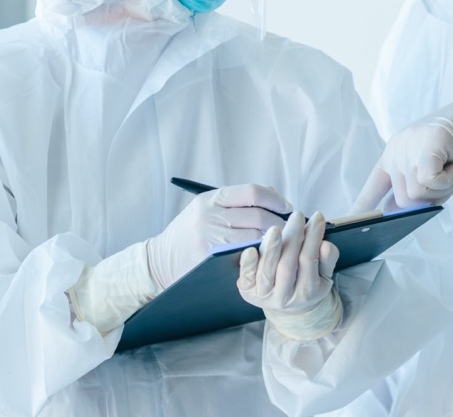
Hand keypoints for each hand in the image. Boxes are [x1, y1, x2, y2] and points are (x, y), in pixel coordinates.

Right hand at [147, 184, 290, 289]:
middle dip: (281, 224)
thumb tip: (273, 195)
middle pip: (259, 216)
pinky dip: (262, 255)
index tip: (287, 208)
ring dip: (276, 241)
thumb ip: (235, 202)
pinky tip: (270, 257)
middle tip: (293, 230)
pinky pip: (246, 255)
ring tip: (286, 244)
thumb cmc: (189, 234)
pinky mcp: (210, 258)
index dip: (275, 199)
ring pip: (256, 237)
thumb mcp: (206, 209)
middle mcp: (210, 214)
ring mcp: (210, 237)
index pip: (253, 192)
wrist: (158, 260)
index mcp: (212, 198)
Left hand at [237, 211, 341, 340]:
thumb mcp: (324, 275)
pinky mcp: (248, 292)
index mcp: (308, 292)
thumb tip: (325, 245)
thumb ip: (328, 260)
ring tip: (276, 229)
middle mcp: (286, 297)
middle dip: (293, 238)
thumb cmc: (306, 283)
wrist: (288, 309)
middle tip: (297, 217)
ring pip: (268, 272)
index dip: (313, 238)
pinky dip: (248, 264)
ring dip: (271, 249)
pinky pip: (247, 278)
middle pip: (288, 265)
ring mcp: (265, 296)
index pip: (309, 260)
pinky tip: (250, 249)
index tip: (317, 218)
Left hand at [354, 82, 452, 210]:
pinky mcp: (427, 144)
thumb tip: (397, 214)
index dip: (363, 206)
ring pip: (417, 195)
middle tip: (449, 174)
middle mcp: (397, 149)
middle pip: (403, 201)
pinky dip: (449, 180)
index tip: (350, 221)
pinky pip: (430, 182)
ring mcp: (409, 145)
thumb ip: (419, 188)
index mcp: (395, 154)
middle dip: (432, 198)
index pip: (373, 186)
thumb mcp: (437, 170)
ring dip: (443, 189)